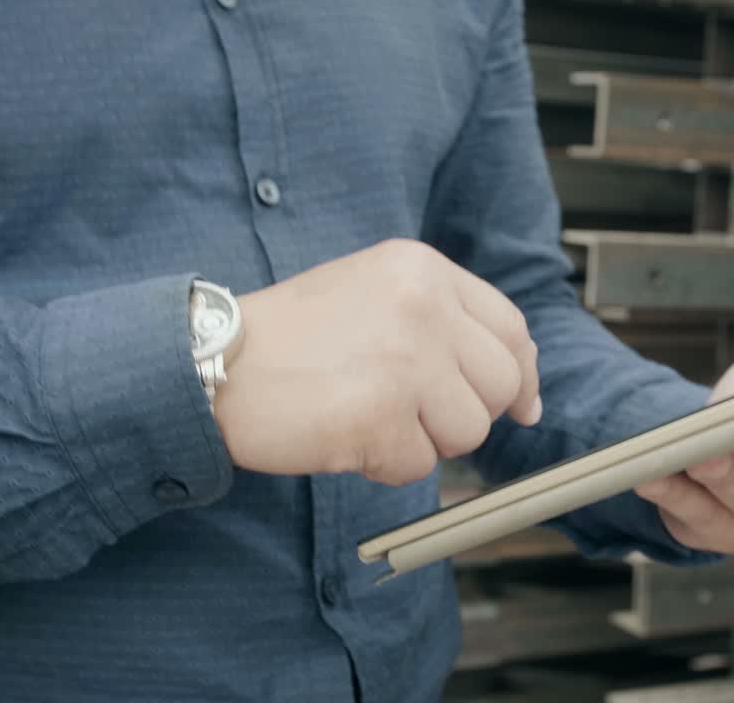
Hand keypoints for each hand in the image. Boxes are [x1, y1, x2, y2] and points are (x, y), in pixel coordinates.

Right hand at [212, 239, 541, 485]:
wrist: (210, 361)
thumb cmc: (290, 337)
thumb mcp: (376, 294)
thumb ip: (446, 324)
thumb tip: (523, 390)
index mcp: (423, 269)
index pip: (511, 327)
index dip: (522, 374)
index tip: (523, 405)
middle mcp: (423, 305)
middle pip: (500, 385)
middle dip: (465, 412)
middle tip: (412, 413)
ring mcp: (405, 358)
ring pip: (468, 431)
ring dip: (421, 440)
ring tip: (366, 415)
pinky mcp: (380, 413)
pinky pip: (418, 465)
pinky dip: (383, 464)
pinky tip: (343, 434)